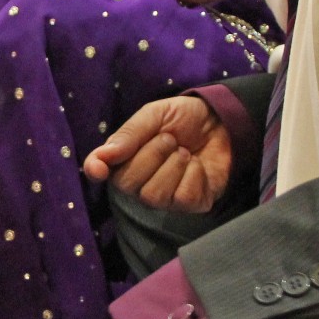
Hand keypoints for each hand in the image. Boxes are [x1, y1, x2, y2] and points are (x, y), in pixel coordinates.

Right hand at [83, 96, 232, 212]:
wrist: (222, 123)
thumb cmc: (184, 119)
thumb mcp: (156, 114)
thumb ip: (130, 134)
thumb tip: (103, 156)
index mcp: (123, 157)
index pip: (98, 169)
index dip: (96, 169)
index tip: (99, 168)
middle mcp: (138, 182)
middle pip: (126, 184)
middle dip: (151, 155)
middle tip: (170, 139)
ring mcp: (163, 198)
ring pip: (153, 195)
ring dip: (174, 165)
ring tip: (185, 152)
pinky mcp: (189, 204)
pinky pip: (183, 198)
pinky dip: (194, 175)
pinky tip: (197, 166)